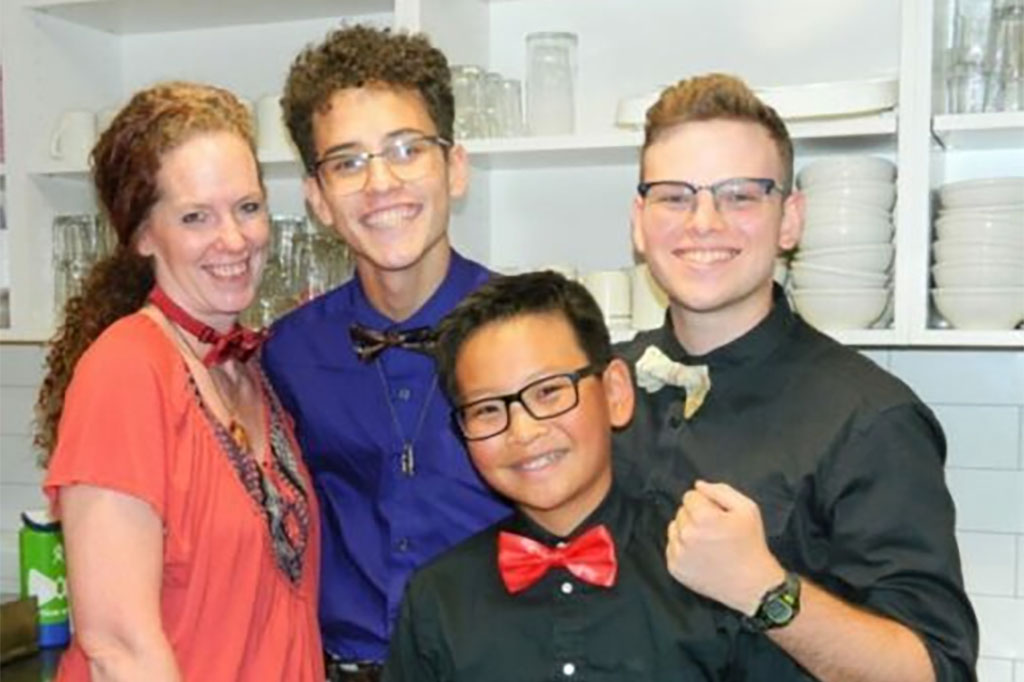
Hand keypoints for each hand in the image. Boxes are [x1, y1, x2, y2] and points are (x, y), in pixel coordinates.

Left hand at [665, 480, 785, 615]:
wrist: (752, 584)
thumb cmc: (751, 544)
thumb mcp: (747, 508)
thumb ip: (721, 491)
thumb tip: (698, 485)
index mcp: (703, 518)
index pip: (690, 496)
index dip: (706, 503)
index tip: (718, 514)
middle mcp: (686, 534)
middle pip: (681, 511)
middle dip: (696, 516)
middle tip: (715, 530)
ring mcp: (679, 553)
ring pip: (674, 528)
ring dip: (687, 531)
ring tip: (707, 542)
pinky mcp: (675, 569)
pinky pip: (671, 547)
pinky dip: (683, 548)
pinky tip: (701, 554)